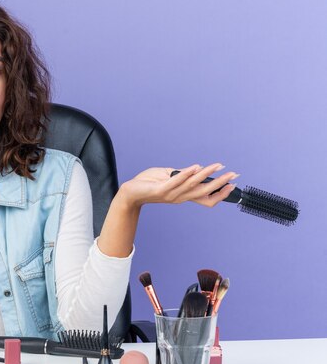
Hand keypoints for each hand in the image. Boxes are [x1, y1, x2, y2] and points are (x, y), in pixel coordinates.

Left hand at [117, 163, 238, 207]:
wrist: (130, 192)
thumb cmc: (148, 183)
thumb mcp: (169, 177)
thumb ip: (182, 174)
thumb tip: (197, 169)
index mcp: (183, 196)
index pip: (206, 199)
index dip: (220, 193)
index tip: (232, 183)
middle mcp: (180, 197)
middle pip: (204, 193)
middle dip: (220, 183)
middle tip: (233, 175)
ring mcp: (171, 194)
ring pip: (193, 185)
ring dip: (206, 174)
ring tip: (217, 165)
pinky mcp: (161, 189)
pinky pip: (176, 181)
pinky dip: (186, 174)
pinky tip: (196, 166)